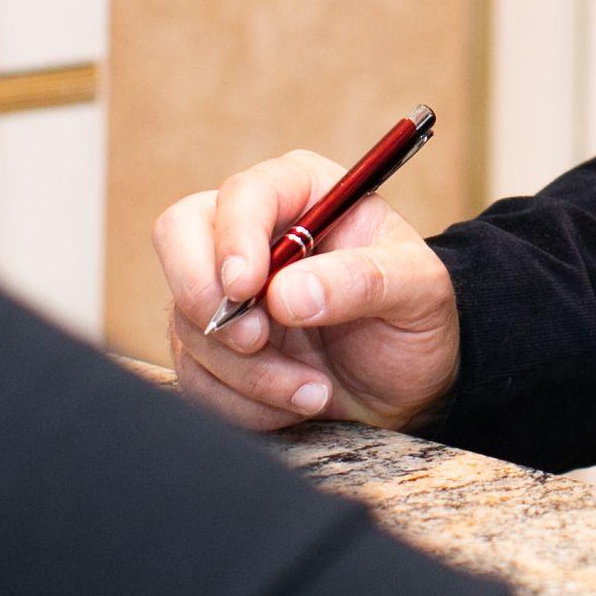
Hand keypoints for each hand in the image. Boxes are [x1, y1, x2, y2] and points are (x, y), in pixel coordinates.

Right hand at [152, 149, 462, 433]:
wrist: (408, 386)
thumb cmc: (414, 321)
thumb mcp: (418, 292)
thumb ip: (363, 281)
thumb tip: (286, 294)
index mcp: (303, 193)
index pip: (242, 195)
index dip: (234, 238)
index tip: (248, 288)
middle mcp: (253, 232)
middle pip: (177, 235)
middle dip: (205, 296)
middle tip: (255, 340)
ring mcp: (224, 290)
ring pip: (186, 319)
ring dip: (246, 370)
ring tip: (315, 390)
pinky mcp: (212, 346)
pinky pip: (194, 375)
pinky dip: (242, 403)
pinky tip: (298, 403)